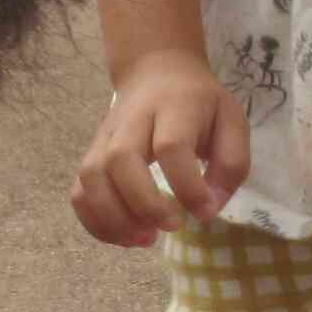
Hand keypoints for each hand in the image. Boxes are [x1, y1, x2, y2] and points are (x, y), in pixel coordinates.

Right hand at [73, 51, 247, 247]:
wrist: (156, 71)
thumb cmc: (200, 104)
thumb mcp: (232, 123)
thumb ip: (231, 165)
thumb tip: (208, 209)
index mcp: (175, 107)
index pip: (171, 146)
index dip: (187, 186)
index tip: (203, 211)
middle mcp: (133, 119)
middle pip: (121, 160)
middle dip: (144, 204)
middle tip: (171, 227)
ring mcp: (105, 136)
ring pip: (92, 176)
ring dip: (114, 217)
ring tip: (144, 239)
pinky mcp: (91, 154)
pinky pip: (79, 191)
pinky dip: (94, 221)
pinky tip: (122, 236)